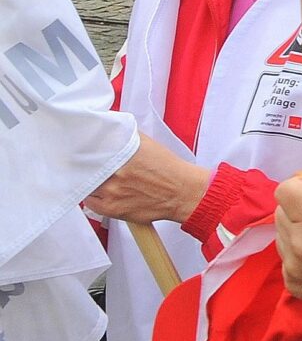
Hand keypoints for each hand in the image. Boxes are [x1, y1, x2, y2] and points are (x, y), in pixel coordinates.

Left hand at [82, 136, 211, 225]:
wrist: (183, 192)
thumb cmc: (167, 169)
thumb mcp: (148, 144)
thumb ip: (125, 138)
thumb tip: (108, 132)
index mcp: (123, 152)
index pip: (89, 150)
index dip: (83, 152)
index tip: (80, 152)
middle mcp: (116, 171)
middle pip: (84, 168)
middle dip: (85, 167)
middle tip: (87, 167)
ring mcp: (112, 191)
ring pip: (85, 185)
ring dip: (89, 183)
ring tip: (101, 180)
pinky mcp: (112, 208)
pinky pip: (90, 202)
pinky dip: (93, 197)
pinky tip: (104, 193)